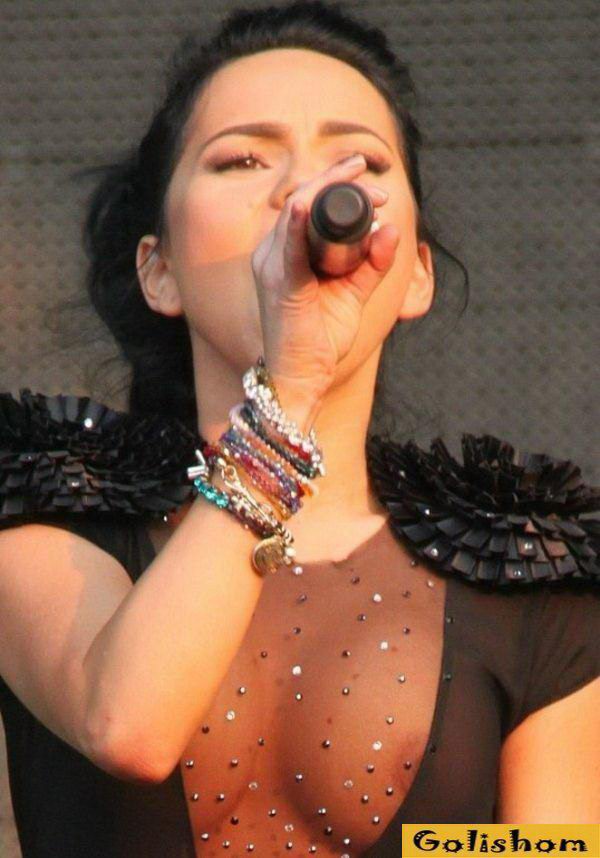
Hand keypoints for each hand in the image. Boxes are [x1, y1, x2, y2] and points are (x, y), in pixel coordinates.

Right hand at [251, 153, 399, 410]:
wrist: (302, 378)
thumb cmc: (320, 337)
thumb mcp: (354, 292)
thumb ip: (372, 263)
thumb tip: (391, 229)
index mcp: (286, 251)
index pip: (307, 203)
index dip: (338, 185)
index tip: (375, 189)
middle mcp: (273, 253)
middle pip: (302, 199)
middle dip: (339, 183)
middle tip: (376, 187)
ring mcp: (272, 267)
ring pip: (295, 212)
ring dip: (328, 194)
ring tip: (362, 188)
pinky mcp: (279, 286)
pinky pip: (287, 249)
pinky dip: (298, 225)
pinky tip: (308, 205)